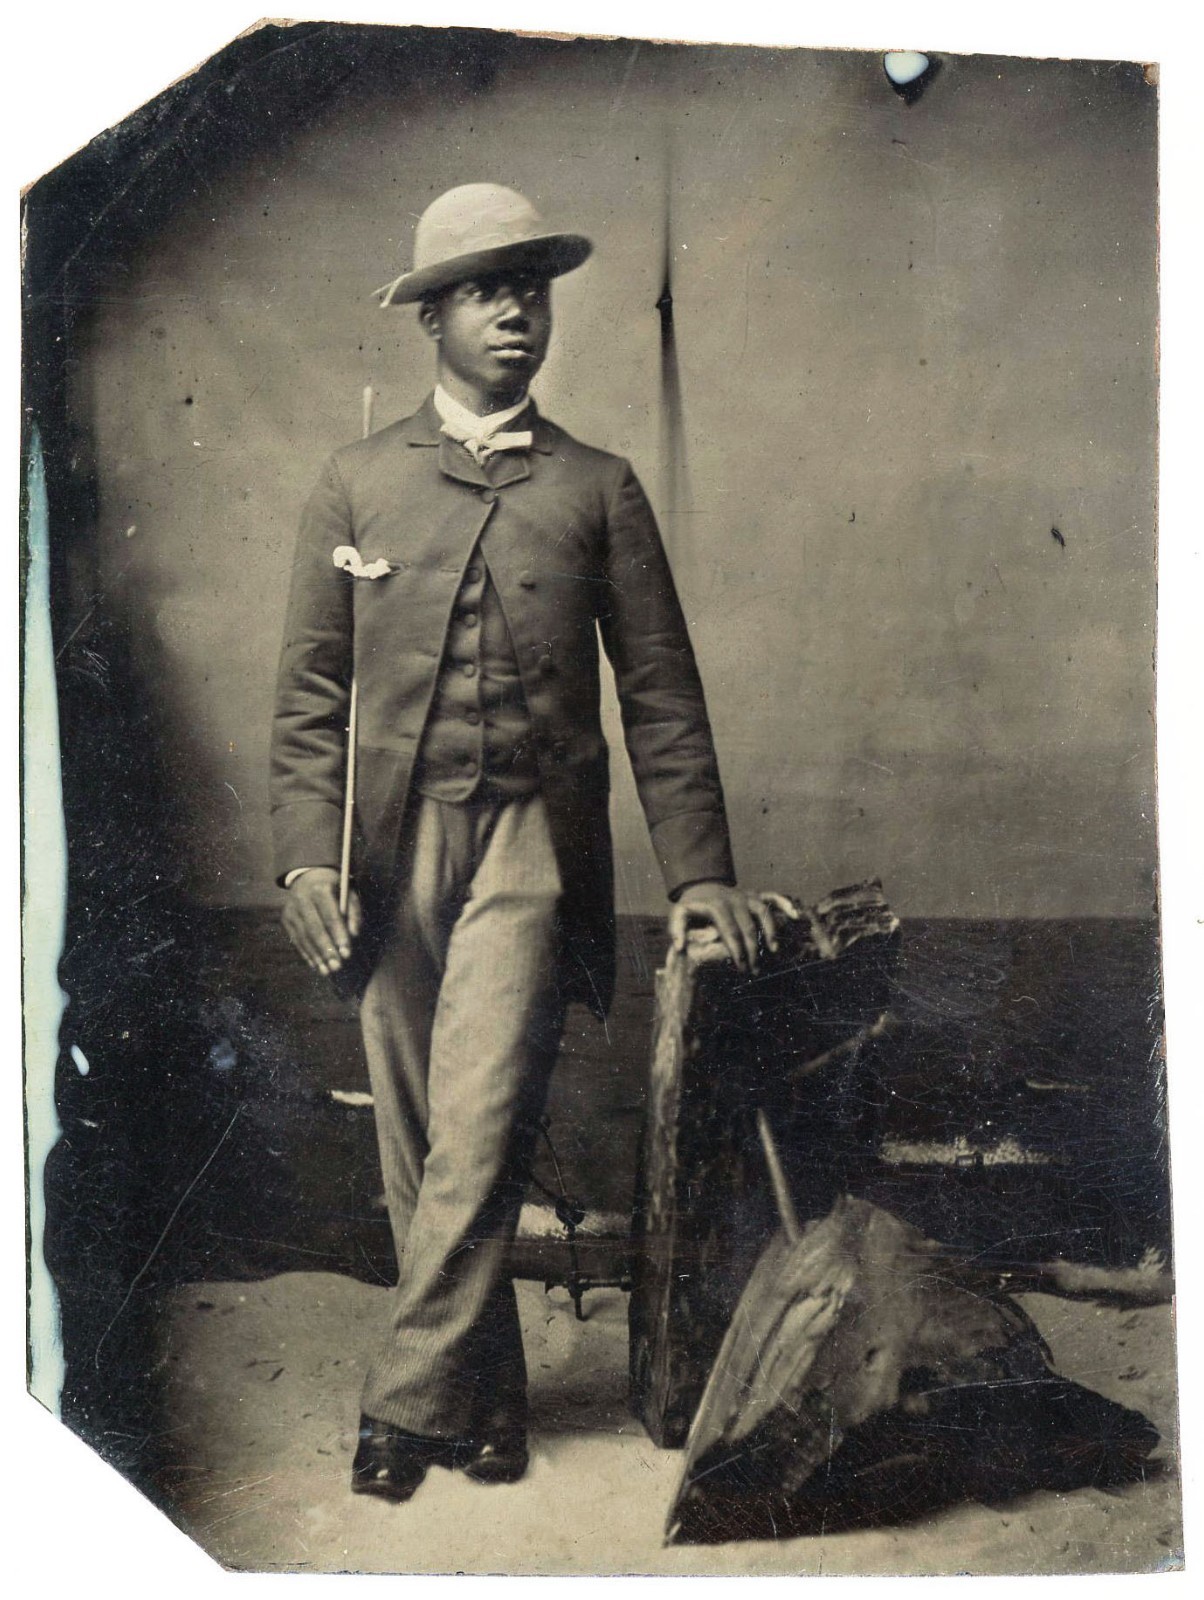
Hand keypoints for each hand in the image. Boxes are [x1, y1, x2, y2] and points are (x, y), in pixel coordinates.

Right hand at [281, 867, 362, 976]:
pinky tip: (316, 965)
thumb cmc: (335, 888)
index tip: (347, 954)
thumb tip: (354, 935)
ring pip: (303, 937)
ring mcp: (291, 909)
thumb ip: (354, 912)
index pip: (330, 916)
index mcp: (320, 889)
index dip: (339, 936)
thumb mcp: (349, 893)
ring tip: (327, 971)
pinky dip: (307, 953)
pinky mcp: (286, 918)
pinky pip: (296, 939)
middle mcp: (302, 899)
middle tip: (337, 967)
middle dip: (326, 950)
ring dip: (316, 956)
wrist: (308, 877)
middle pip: (315, 929)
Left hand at [668, 883, 799, 973]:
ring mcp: (747, 896)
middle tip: (754, 970)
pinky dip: (784, 904)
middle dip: (753, 950)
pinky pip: (773, 896)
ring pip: (764, 913)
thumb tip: (680, 947)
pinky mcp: (755, 894)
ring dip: (770, 932)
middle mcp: (735, 899)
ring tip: (773, 951)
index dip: (737, 950)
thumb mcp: (679, 914)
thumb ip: (676, 929)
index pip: (731, 931)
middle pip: (749, 927)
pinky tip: (794, 915)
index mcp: (717, 906)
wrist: (702, 885)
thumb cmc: (693, 906)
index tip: (741, 967)